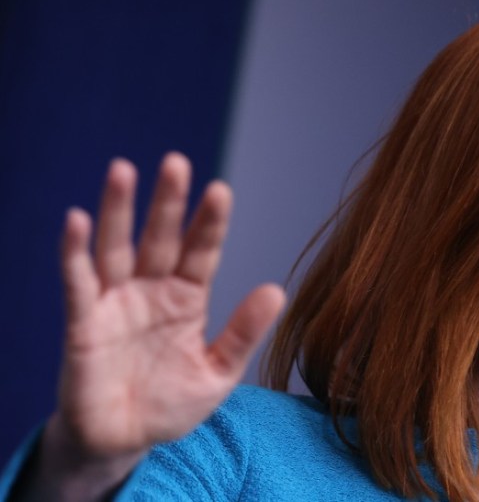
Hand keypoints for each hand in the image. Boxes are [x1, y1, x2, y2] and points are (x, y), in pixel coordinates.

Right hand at [54, 152, 284, 459]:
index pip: (201, 253)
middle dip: (167, 202)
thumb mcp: (217, 373)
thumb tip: (276, 289)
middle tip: (176, 162)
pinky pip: (78, 283)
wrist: (123, 442)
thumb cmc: (170, 404)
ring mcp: (116, 303)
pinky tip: (78, 220)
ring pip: (116, 248)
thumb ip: (243, 333)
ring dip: (117, 210)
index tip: (221, 190)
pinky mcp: (83, 323)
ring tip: (123, 170)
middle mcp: (151, 291)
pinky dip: (75, 253)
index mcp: (187, 299)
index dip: (209, 223)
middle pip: (160, 238)